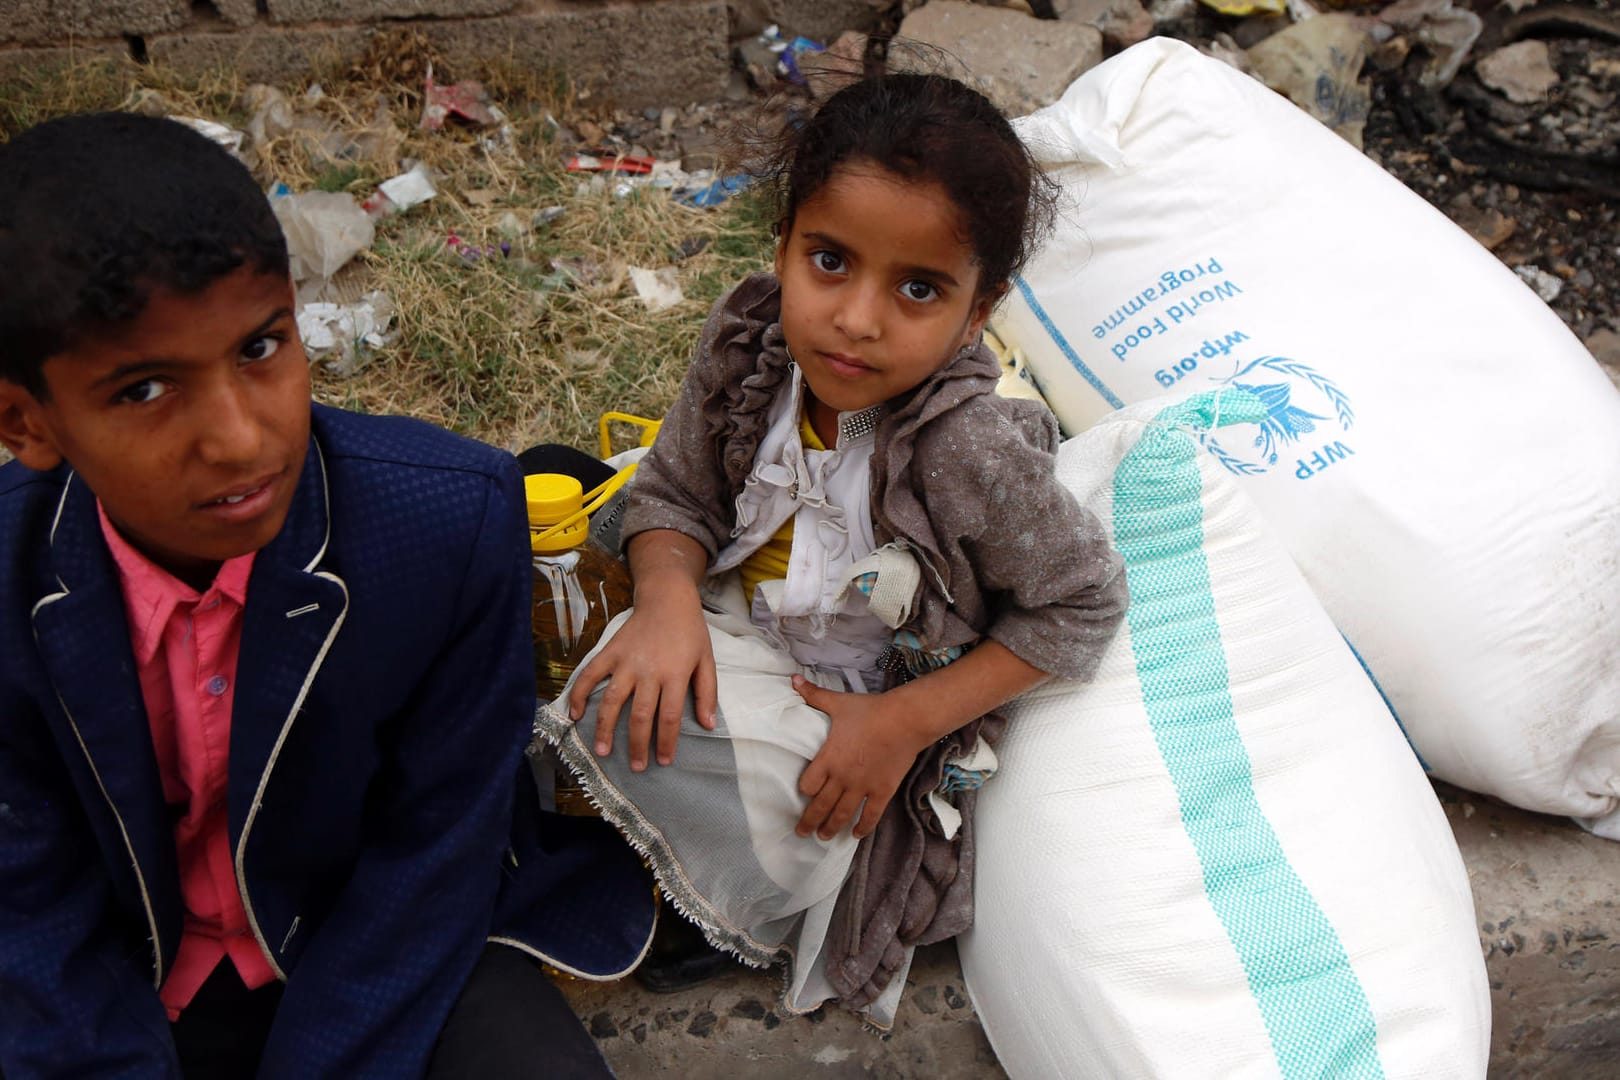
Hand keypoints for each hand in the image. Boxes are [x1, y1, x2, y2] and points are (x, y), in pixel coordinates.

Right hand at [566, 586, 716, 770]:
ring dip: (604, 728)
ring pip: (612, 701)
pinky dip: (579, 693)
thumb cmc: (690, 632)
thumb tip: (708, 725)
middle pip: (640, 716)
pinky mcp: (610, 652)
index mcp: (675, 674)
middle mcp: (648, 671)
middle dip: (637, 745)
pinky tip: (575, 714)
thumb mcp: (707, 660)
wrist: (667, 598)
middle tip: (636, 767)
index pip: (669, 717)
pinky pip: (590, 675)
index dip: (665, 742)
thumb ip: (707, 693)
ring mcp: (626, 662)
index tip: (662, 761)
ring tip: (601, 751)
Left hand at [791, 675, 929, 840]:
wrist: (904, 720)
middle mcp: (842, 777)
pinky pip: (870, 815)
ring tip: (823, 837)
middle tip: (801, 833)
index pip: (808, 785)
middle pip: (821, 806)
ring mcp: (862, 787)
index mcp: (829, 758)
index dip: (804, 791)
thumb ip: (814, 695)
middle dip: (809, 822)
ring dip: (831, 828)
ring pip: (842, 814)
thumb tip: (793, 679)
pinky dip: (862, 827)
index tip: (803, 795)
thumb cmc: (869, 711)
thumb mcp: (838, 703)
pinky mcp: (882, 791)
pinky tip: (855, 835)